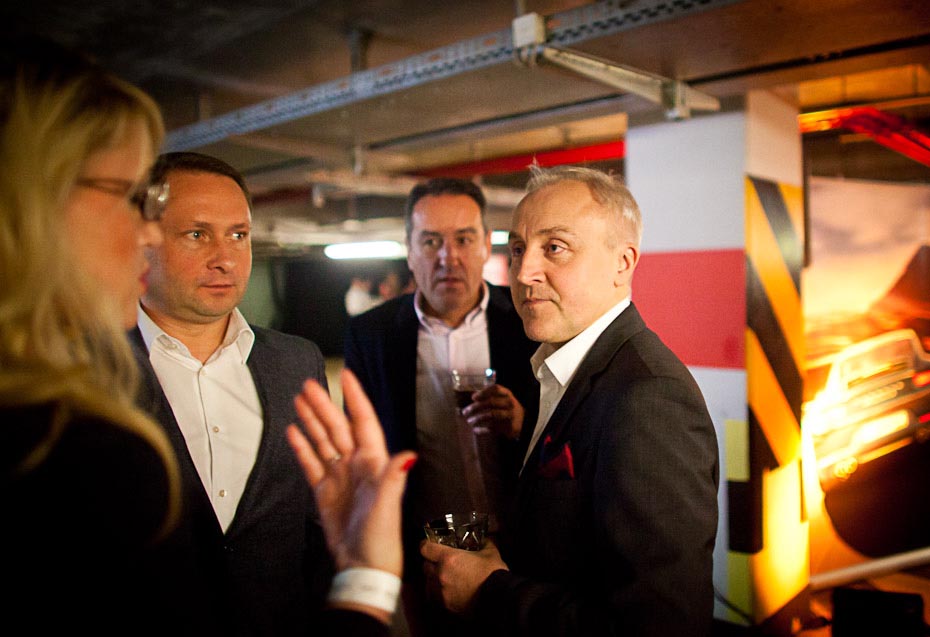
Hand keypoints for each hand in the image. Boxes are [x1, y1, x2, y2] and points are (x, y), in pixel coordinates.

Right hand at [287, 368, 416, 575]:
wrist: (363, 565)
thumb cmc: (381, 536)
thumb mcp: (389, 504)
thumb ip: (395, 476)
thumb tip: (409, 454)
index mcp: (374, 462)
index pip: (363, 422)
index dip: (355, 399)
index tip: (346, 376)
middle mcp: (356, 464)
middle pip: (338, 427)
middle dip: (324, 405)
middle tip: (308, 384)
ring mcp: (339, 476)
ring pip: (323, 440)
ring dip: (312, 420)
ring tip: (299, 399)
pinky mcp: (325, 491)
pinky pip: (311, 463)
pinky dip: (302, 447)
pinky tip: (293, 431)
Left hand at [420, 538, 508, 612]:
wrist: (499, 600)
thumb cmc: (493, 575)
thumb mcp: (490, 553)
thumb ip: (484, 542)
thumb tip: (485, 538)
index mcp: (449, 559)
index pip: (425, 548)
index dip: (425, 544)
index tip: (428, 543)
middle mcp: (440, 575)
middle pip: (425, 565)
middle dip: (430, 562)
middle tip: (440, 560)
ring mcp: (441, 592)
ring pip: (427, 582)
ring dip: (432, 578)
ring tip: (442, 576)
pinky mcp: (446, 605)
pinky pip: (434, 597)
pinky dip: (437, 592)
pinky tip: (446, 590)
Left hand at [461, 384, 523, 438]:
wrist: (523, 422)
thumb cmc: (507, 408)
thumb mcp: (501, 399)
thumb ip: (489, 396)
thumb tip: (473, 396)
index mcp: (507, 394)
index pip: (496, 389)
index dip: (483, 392)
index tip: (473, 398)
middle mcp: (509, 402)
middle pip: (490, 402)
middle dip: (475, 407)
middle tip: (465, 412)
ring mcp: (510, 415)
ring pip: (491, 415)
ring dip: (478, 418)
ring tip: (469, 421)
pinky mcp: (509, 427)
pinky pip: (493, 428)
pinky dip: (483, 430)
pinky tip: (476, 430)